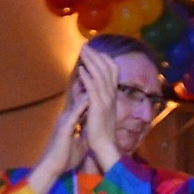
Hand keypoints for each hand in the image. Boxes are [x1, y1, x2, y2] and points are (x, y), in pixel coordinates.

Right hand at [27, 79, 89, 193]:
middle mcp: (68, 117)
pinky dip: (82, 104)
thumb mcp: (77, 144)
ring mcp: (66, 121)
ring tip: (93, 75)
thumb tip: (87, 134)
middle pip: (79, 96)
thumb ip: (82, 135)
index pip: (82, 101)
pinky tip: (89, 96)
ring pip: (77, 101)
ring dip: (84, 88)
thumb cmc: (64, 158)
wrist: (53, 167)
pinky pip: (75, 114)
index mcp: (71, 120)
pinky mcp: (65, 128)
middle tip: (96, 69)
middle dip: (88, 83)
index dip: (90, 90)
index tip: (100, 80)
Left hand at [76, 45, 122, 170]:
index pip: (112, 71)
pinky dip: (87, 78)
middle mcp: (111, 95)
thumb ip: (99, 100)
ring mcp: (106, 101)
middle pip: (106, 69)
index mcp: (112, 95)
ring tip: (83, 52)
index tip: (95, 51)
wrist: (105, 147)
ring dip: (91, 62)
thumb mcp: (103, 112)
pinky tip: (80, 70)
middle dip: (95, 56)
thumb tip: (93, 92)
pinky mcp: (98, 108)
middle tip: (85, 46)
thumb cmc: (101, 133)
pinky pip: (93, 89)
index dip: (104, 59)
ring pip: (100, 75)